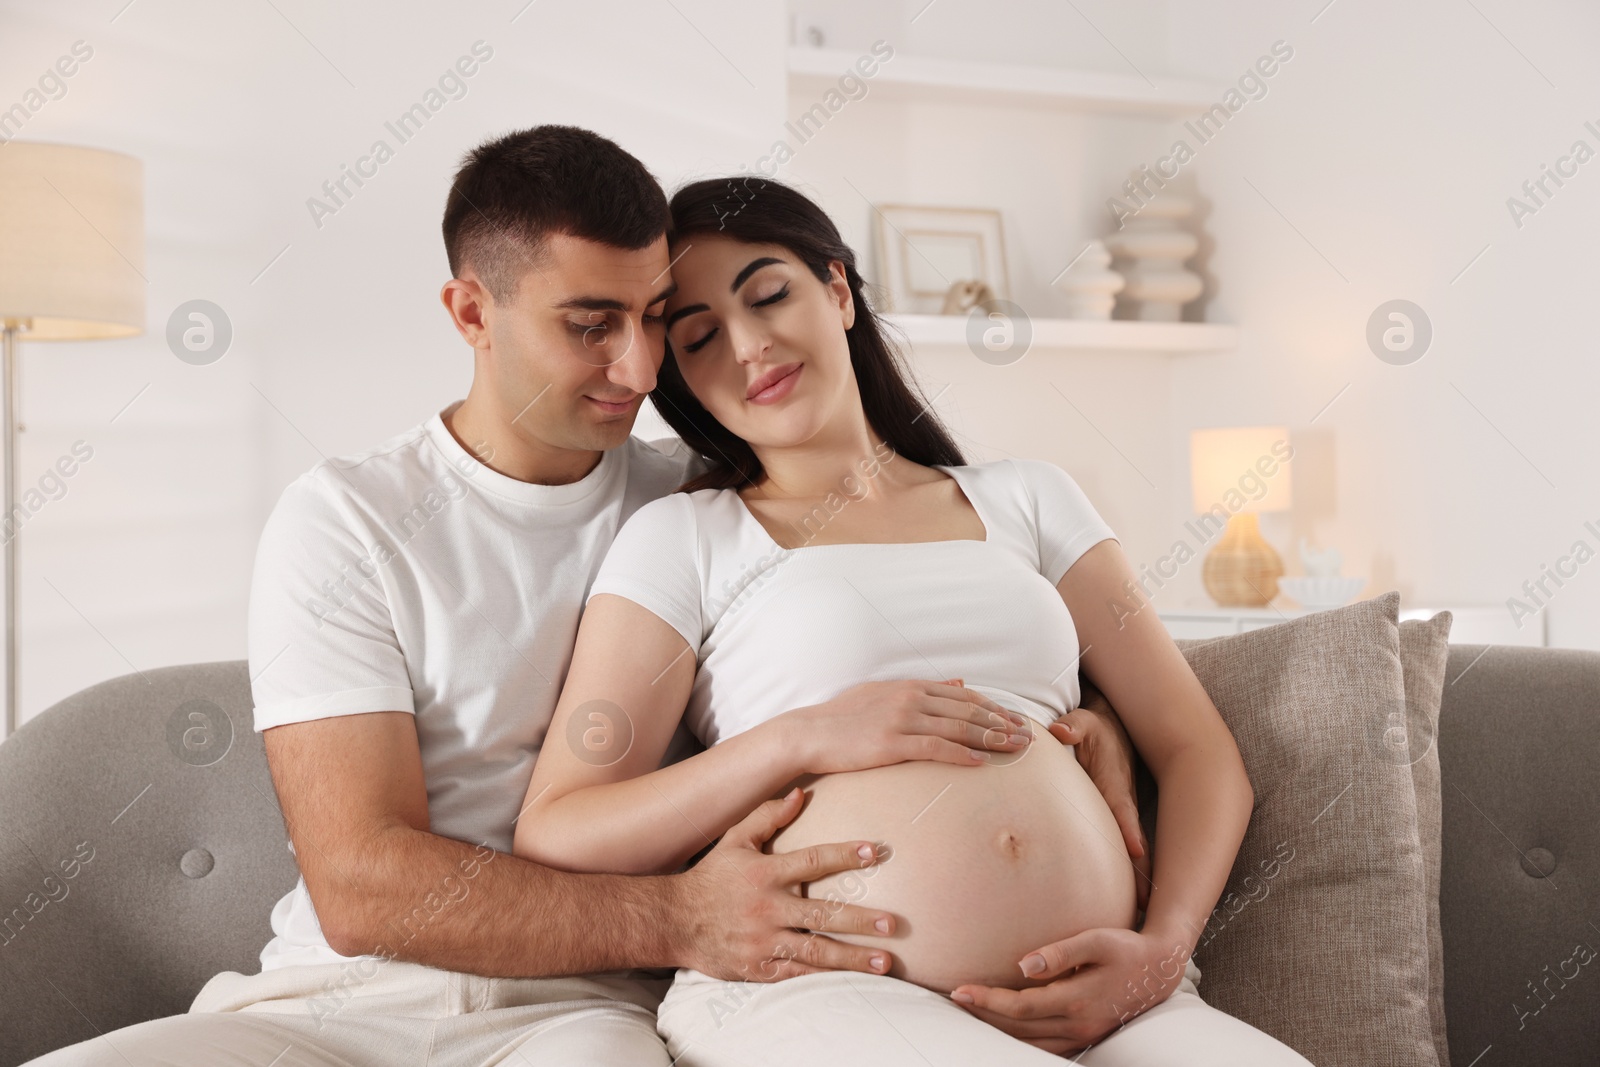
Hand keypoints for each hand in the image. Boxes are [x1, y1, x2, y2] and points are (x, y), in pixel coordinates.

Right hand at [673, 787, 898, 981]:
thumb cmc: (711, 877)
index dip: (844, 855)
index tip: (875, 852)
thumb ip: (767, 816)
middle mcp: (768, 908)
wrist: (674, 920)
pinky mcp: (760, 967)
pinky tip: (853, 979)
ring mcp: (764, 941)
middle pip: (821, 914)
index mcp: (765, 873)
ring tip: (886, 961)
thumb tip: (800, 794)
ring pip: (816, 952)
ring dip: (853, 957)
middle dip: (860, 920)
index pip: (812, 861)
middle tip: (893, 923)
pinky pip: (798, 974)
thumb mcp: (735, 839)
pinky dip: (826, 977)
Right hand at [783, 678, 1032, 775]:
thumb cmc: (844, 717)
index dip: (994, 708)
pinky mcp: (892, 742)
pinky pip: (935, 748)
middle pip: (968, 711)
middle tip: (1028, 737)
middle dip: (1002, 724)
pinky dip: (961, 754)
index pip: (963, 696)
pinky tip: (980, 763)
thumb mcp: (883, 693)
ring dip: (991, 739)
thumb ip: (922, 689)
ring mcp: (902, 719)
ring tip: (1015, 750)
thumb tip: (956, 681)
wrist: (810, 732)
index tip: (1016, 720)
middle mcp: (911, 698)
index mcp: (910, 686)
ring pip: (958, 728)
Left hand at [950, 927, 1192, 1055]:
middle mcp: (1078, 1024)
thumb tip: (1023, 964)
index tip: (960, 990)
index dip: (988, 1001)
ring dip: (998, 1032)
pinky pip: (1045, 1048)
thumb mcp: (1096, 940)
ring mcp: (1083, 1035)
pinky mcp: (1086, 1037)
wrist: (1159, 970)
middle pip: (1019, 1029)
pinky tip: (1004, 1028)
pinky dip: (1020, 1040)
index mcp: (1077, 1000)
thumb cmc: (1125, 948)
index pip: (1021, 1007)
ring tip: (970, 1014)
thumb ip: (1060, 952)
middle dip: (984, 1016)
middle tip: (954, 1000)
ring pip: (1030, 1043)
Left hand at [1047, 678, 1151, 911]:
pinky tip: (1128, 908)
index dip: (1129, 832)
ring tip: (1139, 919)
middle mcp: (1123, 806)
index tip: (1137, 853)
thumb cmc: (1095, 731)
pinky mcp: (1119, 825)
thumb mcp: (1084, 723)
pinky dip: (1130, 879)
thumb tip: (1061, 730)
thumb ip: (1074, 727)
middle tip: (1146, 904)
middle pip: (1134, 844)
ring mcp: (1123, 817)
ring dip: (1138, 884)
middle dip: (1142, 873)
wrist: (1113, 731)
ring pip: (1133, 855)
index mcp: (1115, 786)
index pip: (1122, 812)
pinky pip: (1123, 853)